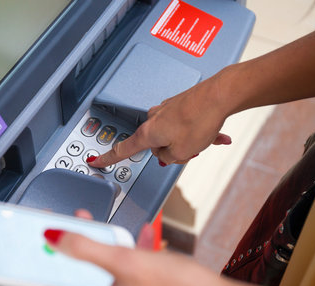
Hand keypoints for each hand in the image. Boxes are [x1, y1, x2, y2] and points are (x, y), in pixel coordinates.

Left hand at [22, 211, 228, 285]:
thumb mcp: (127, 262)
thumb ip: (86, 247)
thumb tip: (53, 238)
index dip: (26, 269)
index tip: (16, 248)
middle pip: (62, 285)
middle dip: (58, 254)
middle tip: (52, 228)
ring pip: (86, 280)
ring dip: (85, 253)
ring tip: (84, 226)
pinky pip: (107, 282)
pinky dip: (107, 261)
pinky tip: (116, 239)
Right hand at [87, 75, 232, 167]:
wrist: (220, 95)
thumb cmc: (200, 119)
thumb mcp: (182, 153)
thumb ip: (168, 158)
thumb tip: (166, 153)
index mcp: (148, 133)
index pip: (122, 150)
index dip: (108, 158)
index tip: (95, 161)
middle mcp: (153, 118)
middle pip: (156, 145)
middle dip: (173, 151)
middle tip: (190, 150)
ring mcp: (166, 110)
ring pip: (174, 136)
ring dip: (189, 141)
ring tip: (207, 138)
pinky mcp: (180, 105)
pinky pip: (186, 126)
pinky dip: (198, 132)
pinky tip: (215, 134)